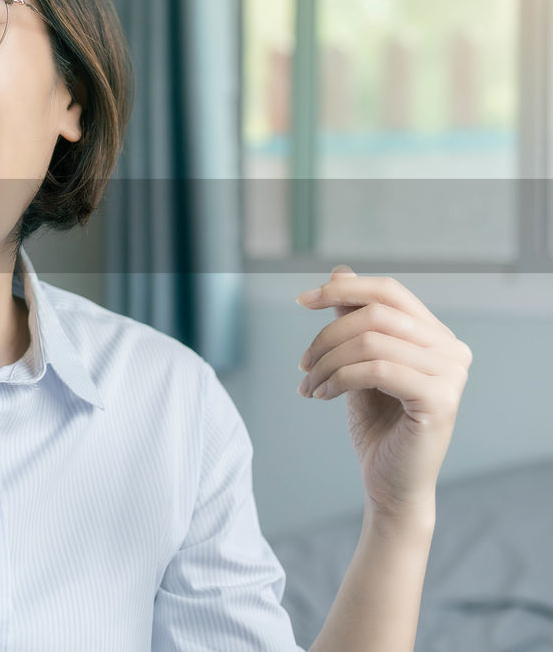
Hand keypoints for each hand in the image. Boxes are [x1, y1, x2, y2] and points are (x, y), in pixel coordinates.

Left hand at [295, 266, 471, 524]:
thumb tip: (339, 271)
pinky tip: (321, 395)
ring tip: (310, 385)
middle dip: (327, 334)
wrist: (389, 482)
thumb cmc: (377, 423)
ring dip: (327, 362)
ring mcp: (452, 374)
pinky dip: (339, 378)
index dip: (343, 289)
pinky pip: (376, 369)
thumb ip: (355, 319)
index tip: (301, 301)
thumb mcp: (358, 362)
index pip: (389, 292)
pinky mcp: (440, 400)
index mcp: (436, 335)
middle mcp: (452, 349)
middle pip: (375, 314)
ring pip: (371, 342)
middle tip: (303, 364)